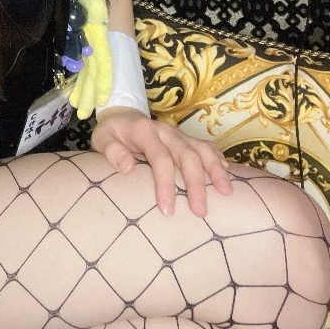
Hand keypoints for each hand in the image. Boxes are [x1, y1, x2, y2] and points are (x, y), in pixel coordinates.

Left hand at [90, 107, 233, 217]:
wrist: (122, 117)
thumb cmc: (113, 134)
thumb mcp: (102, 139)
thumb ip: (111, 151)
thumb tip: (128, 167)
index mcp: (145, 131)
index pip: (160, 157)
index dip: (165, 183)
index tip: (167, 210)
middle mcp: (166, 131)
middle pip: (186, 155)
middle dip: (195, 183)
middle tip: (200, 211)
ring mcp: (179, 134)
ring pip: (202, 149)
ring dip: (215, 170)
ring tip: (226, 192)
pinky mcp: (187, 139)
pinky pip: (207, 147)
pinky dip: (218, 159)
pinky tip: (227, 175)